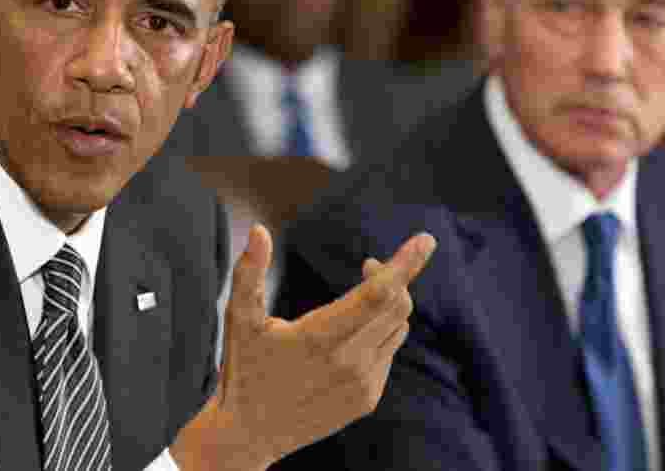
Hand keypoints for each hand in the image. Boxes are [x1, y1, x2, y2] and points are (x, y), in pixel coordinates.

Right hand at [172, 223, 435, 469]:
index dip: (404, 265)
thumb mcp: (239, 318)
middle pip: (396, 306)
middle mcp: (348, 362)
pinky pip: (389, 353)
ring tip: (360, 298)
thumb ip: (249, 271)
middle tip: (369, 264)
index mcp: (319, 338)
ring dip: (388, 305)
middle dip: (392, 276)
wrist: (249, 434)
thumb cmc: (243, 370)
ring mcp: (361, 384)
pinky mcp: (367, 399)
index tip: (425, 240)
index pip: (377, 295)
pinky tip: (351, 337)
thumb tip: (258, 229)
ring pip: (397, 328)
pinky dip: (380, 334)